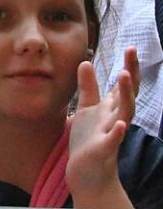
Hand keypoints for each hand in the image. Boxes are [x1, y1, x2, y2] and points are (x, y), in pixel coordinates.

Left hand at [66, 60, 131, 203]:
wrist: (86, 172)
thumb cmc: (88, 139)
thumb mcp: (87, 109)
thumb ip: (88, 87)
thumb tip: (87, 61)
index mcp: (111, 108)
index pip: (123, 85)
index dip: (128, 67)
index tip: (130, 47)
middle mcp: (114, 118)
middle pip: (127, 94)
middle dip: (131, 74)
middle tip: (132, 53)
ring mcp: (111, 134)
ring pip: (123, 113)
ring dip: (125, 95)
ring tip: (124, 76)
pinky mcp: (103, 150)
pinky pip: (112, 141)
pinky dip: (117, 132)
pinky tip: (120, 124)